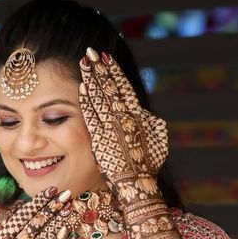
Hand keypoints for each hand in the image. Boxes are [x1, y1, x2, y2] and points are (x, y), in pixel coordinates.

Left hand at [79, 47, 168, 203]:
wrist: (138, 187)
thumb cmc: (146, 169)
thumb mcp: (155, 143)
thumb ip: (149, 126)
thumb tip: (148, 116)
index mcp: (140, 118)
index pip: (125, 89)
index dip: (115, 72)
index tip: (107, 57)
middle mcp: (127, 119)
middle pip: (111, 88)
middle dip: (100, 69)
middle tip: (90, 51)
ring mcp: (113, 128)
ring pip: (101, 98)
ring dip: (92, 78)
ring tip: (84, 62)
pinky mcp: (101, 139)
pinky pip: (93, 116)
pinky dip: (88, 101)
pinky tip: (82, 88)